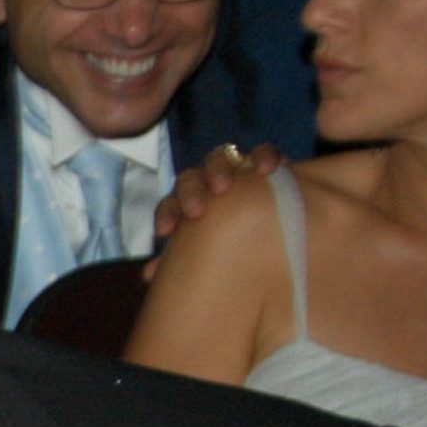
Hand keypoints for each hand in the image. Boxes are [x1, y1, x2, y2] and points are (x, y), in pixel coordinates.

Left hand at [145, 141, 281, 267]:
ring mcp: (235, 168)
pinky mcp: (265, 162)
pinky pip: (263, 152)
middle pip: (190, 178)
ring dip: (217, 170)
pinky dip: (264, 156)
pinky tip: (266, 170)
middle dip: (189, 192)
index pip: (170, 204)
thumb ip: (181, 260)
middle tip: (196, 212)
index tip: (165, 231)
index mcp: (189, 205)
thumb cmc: (234, 248)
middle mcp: (208, 182)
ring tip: (223, 189)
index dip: (166, 214)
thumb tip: (149, 274)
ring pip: (219, 158)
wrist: (277, 235)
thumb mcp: (210, 256)